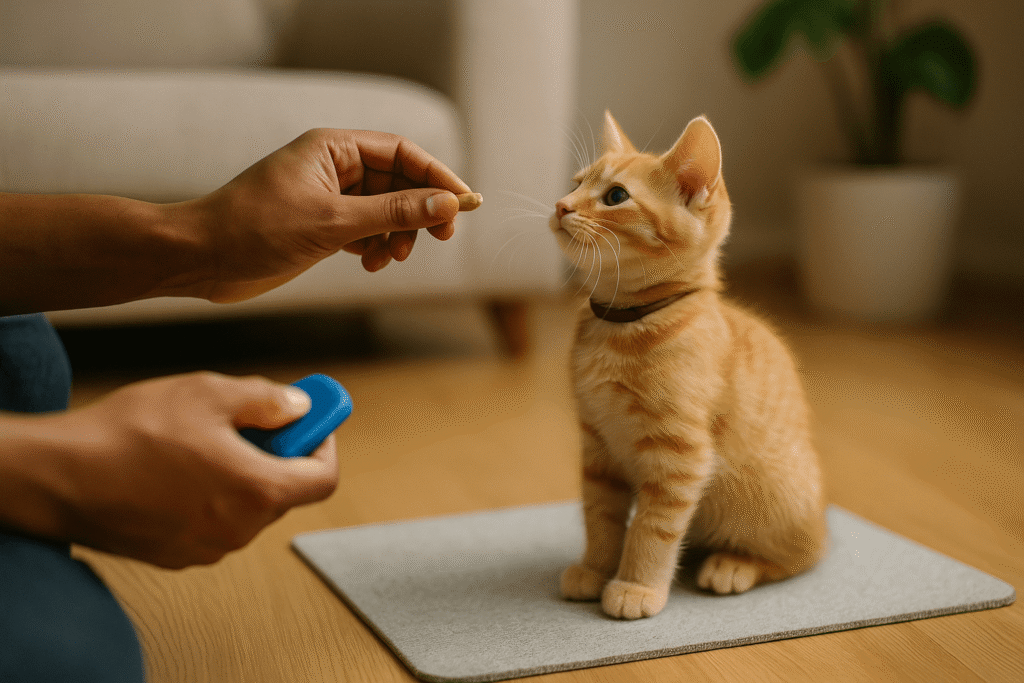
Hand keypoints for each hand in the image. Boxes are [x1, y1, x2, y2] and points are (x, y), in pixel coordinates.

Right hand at [15, 372, 338, 567]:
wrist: (58, 476)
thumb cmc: (131, 433)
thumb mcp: (208, 393)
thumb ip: (266, 400)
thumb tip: (300, 407)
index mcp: (258, 490)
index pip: (323, 478)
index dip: (323, 444)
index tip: (312, 422)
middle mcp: (239, 529)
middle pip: (285, 491)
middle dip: (278, 453)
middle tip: (254, 420)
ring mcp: (208, 547)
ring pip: (248, 506)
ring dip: (241, 474)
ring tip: (203, 441)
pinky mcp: (177, 555)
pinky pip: (214, 522)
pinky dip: (212, 496)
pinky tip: (177, 469)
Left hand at [191, 129, 471, 302]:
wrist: (201, 258)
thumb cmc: (254, 229)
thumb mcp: (333, 221)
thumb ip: (394, 213)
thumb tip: (446, 204)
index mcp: (332, 148)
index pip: (401, 152)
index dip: (437, 177)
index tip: (463, 204)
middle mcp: (332, 167)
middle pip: (398, 181)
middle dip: (419, 211)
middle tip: (438, 238)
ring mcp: (327, 198)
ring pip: (385, 210)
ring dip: (397, 235)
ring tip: (392, 258)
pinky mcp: (321, 226)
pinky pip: (366, 231)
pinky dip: (376, 247)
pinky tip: (370, 264)